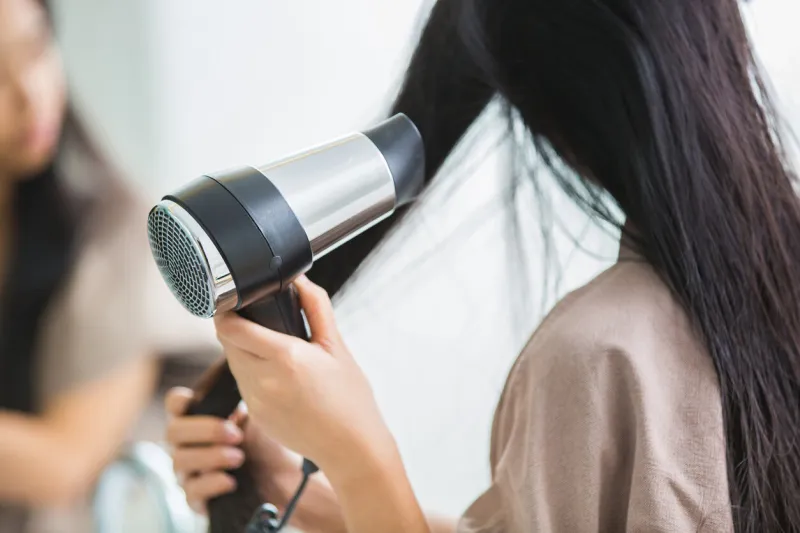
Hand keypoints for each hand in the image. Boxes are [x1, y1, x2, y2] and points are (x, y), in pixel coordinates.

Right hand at [165, 388, 348, 532]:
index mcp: (199, 417)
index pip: (175, 404)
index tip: (196, 400)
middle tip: (236, 432)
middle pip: (173, 432)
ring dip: (210, 456)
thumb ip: (244, 387)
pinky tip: (231, 479)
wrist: (285, 476)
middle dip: (204, 430)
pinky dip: (211, 483)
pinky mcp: (199, 497)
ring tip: (239, 455)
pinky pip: (192, 491)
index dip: (180, 400)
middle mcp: (188, 443)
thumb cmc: (267, 438)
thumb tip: (245, 348)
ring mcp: (190, 470)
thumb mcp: (259, 409)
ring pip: (180, 461)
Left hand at [215, 276, 399, 481]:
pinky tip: (279, 377)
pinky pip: (243, 385)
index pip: (232, 328)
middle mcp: (264, 380)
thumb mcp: (338, 347)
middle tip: (256, 321)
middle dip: (236, 329)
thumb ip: (316, 309)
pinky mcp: (255, 416)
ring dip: (243, 351)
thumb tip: (300, 280)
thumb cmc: (350, 398)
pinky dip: (253, 374)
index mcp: (286, 357)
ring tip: (271, 348)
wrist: (351, 448)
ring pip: (234, 364)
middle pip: (227, 344)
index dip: (226, 311)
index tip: (232, 302)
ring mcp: (256, 401)